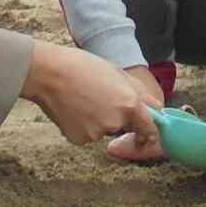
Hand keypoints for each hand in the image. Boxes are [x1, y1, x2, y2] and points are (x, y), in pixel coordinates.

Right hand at [24, 42, 157, 147]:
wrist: (48, 73)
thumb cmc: (81, 66)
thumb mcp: (117, 73)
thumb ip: (140, 93)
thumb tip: (157, 108)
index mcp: (129, 104)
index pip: (149, 128)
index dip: (148, 132)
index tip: (145, 134)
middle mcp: (116, 122)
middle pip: (123, 126)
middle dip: (116, 117)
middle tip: (98, 97)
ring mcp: (96, 133)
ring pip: (103, 130)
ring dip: (98, 121)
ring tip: (82, 99)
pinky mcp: (79, 139)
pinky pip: (87, 135)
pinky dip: (82, 126)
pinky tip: (73, 109)